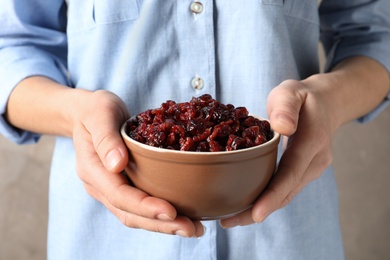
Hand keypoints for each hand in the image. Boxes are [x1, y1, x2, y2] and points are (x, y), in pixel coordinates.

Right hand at [72, 90, 204, 236]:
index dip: (145, 206)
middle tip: (192, 229)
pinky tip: (182, 216)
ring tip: (193, 228)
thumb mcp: (99, 113)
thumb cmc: (95, 109)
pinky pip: (140, 206)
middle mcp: (100, 185)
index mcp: (92, 169)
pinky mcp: (123, 186)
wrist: (86, 113)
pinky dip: (160, 215)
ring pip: (136, 215)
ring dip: (163, 225)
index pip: (120, 195)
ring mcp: (110, 188)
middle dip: (161, 224)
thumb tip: (117, 164)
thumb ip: (106, 137)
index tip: (171, 212)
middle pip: (130, 213)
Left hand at [220, 78, 336, 227]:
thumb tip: (282, 127)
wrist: (326, 103)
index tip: (255, 214)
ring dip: (260, 209)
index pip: (290, 174)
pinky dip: (267, 200)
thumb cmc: (302, 97)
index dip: (272, 195)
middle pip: (286, 192)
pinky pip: (285, 189)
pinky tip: (246, 205)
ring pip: (286, 195)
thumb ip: (286, 107)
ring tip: (231, 219)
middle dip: (258, 210)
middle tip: (228, 222)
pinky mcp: (305, 171)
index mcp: (312, 141)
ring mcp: (312, 169)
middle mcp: (316, 161)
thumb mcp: (291, 92)